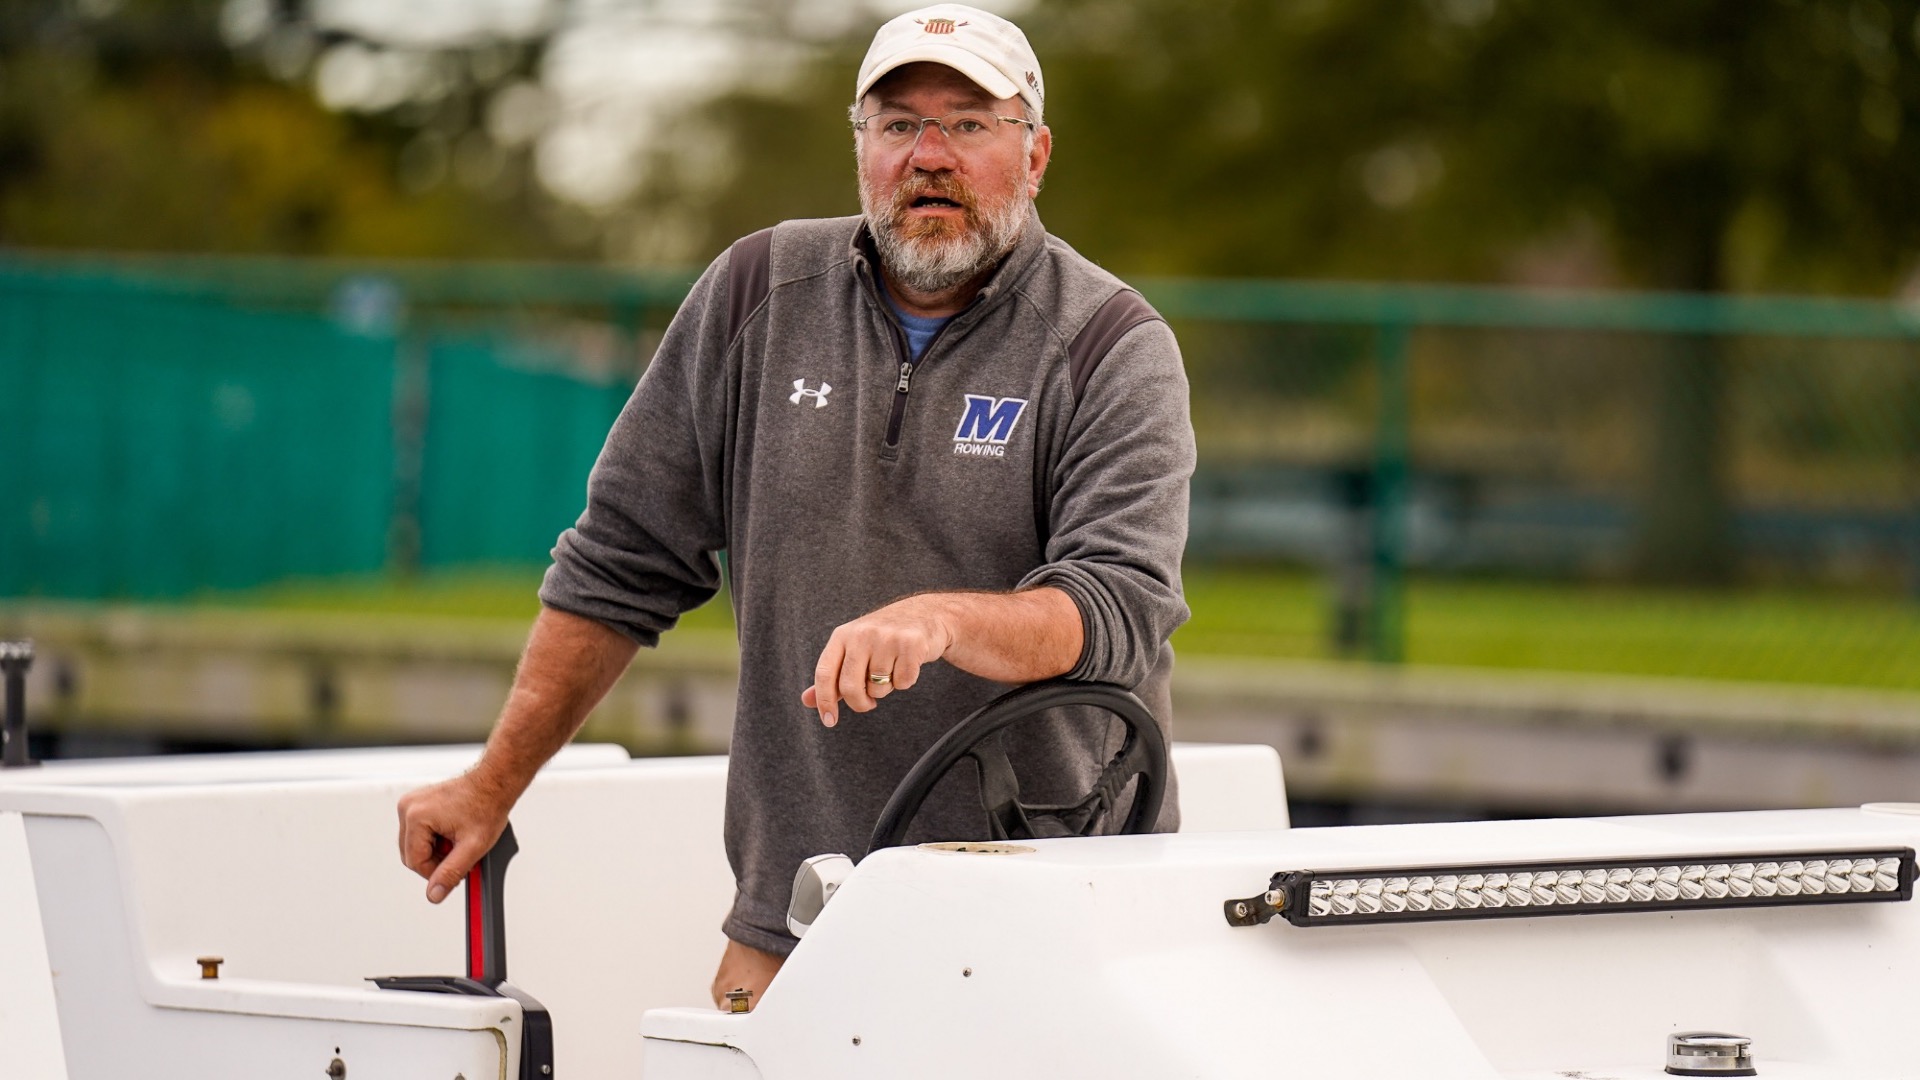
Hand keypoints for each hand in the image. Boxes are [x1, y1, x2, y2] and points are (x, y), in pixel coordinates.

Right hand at [396, 770, 513, 903]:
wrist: (495, 783)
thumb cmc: (487, 806)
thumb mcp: (472, 847)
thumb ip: (451, 873)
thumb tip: (434, 894)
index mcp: (416, 816)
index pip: (415, 862)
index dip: (436, 873)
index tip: (456, 872)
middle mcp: (408, 807)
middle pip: (412, 854)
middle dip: (436, 861)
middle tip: (460, 856)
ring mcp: (411, 803)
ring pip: (415, 845)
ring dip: (436, 850)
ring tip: (458, 842)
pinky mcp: (416, 803)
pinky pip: (419, 832)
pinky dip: (434, 839)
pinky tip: (453, 833)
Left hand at [801, 596, 953, 726]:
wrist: (925, 614)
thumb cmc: (883, 638)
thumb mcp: (853, 650)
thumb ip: (831, 676)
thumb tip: (806, 701)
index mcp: (842, 635)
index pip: (825, 673)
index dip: (824, 700)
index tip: (829, 721)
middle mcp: (861, 634)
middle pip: (850, 686)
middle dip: (859, 704)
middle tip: (868, 704)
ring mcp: (886, 638)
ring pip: (879, 688)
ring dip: (886, 689)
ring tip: (892, 669)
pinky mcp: (911, 643)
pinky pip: (903, 682)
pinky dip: (906, 681)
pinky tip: (908, 664)